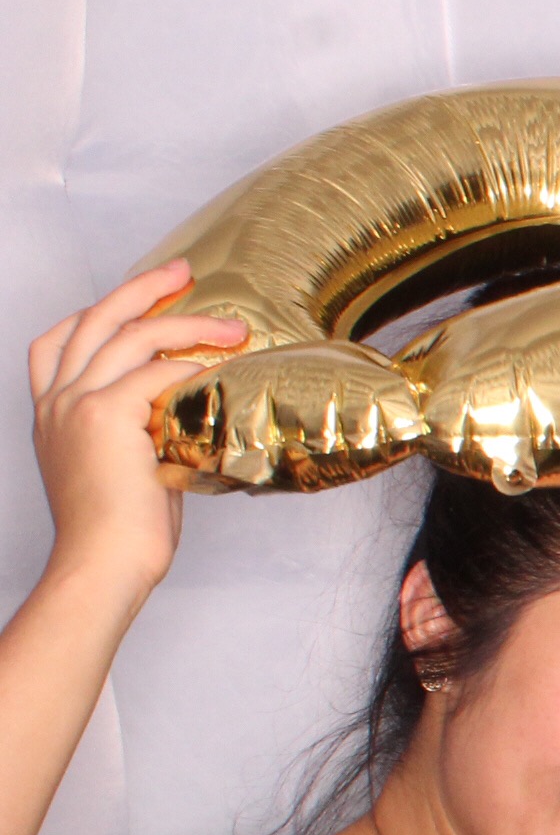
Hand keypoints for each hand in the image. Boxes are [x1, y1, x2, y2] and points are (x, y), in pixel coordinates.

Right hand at [28, 261, 238, 595]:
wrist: (103, 563)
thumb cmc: (121, 531)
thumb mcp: (123, 465)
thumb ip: (140, 428)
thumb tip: (188, 408)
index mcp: (52, 412)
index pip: (57, 341)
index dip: (97, 310)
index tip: (138, 297)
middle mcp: (56, 401)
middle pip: (93, 319)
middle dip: (140, 288)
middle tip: (183, 271)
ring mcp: (75, 406)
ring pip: (127, 336)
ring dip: (185, 323)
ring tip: (231, 326)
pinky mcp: (104, 417)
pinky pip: (152, 372)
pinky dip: (187, 365)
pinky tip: (218, 368)